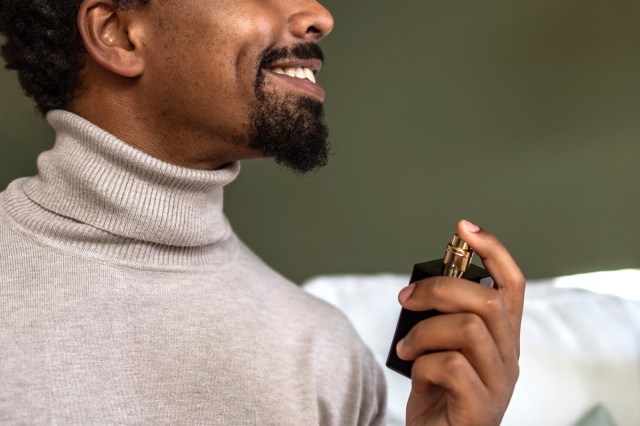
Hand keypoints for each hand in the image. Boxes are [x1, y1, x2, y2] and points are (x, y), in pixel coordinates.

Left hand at [396, 220, 524, 425]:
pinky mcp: (481, 406)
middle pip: (487, 300)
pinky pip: (451, 365)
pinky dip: (423, 362)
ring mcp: (499, 383)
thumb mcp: (442, 348)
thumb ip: (444, 319)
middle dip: (440, 287)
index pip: (511, 285)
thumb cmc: (438, 393)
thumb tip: (423, 286)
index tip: (464, 227)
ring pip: (469, 328)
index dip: (493, 250)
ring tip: (407, 347)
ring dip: (425, 330)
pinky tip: (415, 371)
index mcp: (501, 337)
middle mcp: (509, 356)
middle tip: (407, 298)